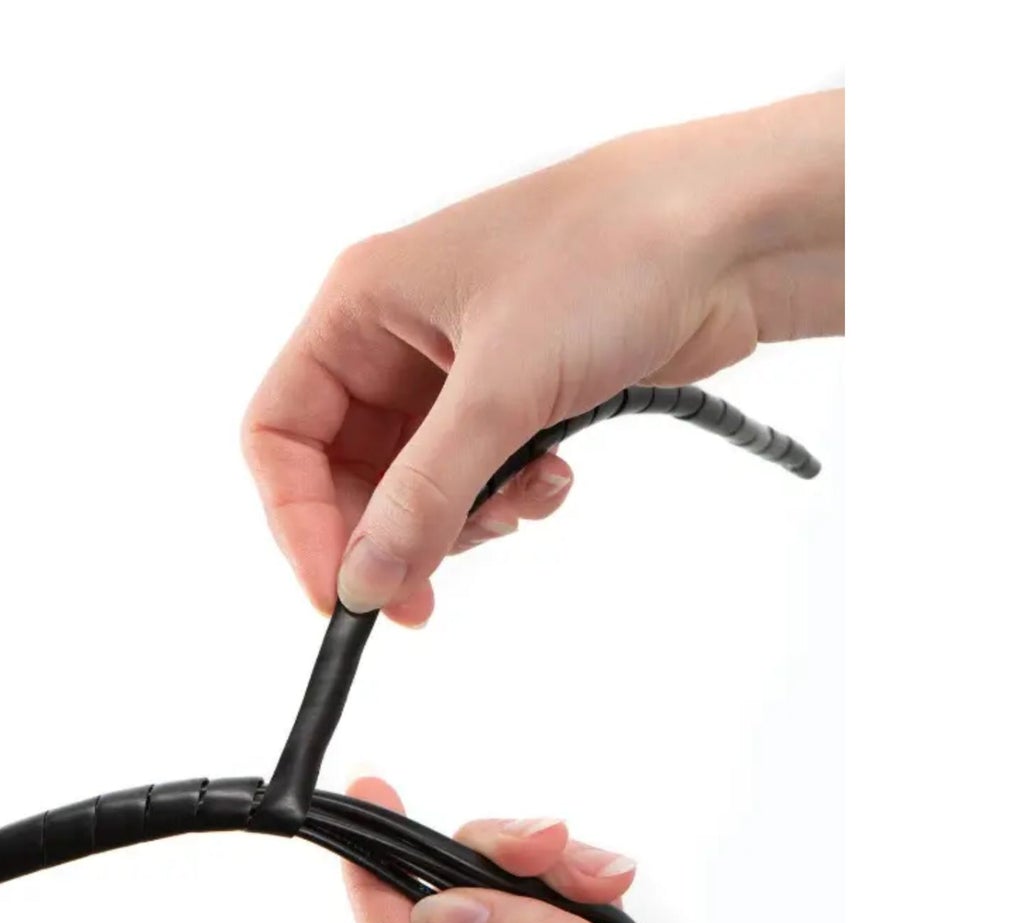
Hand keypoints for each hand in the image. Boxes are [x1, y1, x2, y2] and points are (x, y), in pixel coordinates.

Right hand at [243, 89, 843, 623]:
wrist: (737, 229)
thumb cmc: (611, 253)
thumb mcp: (501, 386)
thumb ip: (425, 493)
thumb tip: (363, 580)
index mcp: (360, 306)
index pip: (281, 433)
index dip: (298, 520)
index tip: (340, 592)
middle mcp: (394, 338)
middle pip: (346, 472)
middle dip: (387, 535)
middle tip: (421, 597)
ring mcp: (455, 370)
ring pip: (415, 486)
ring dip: (461, 517)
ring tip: (522, 499)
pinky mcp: (514, 395)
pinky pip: (476, 477)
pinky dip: (507, 497)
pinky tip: (556, 477)